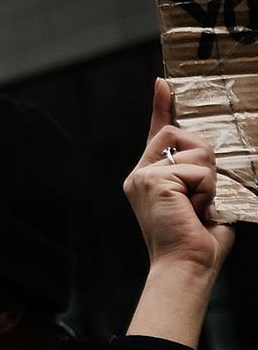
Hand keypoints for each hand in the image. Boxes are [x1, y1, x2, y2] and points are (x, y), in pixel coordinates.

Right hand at [130, 79, 234, 276]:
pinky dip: (204, 190)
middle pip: (180, 135)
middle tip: (201, 197)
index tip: (163, 83)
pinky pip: (196, 171)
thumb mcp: (200, 202)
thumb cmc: (196, 242)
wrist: (186, 265)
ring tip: (198, 208)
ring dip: (208, 180)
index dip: (161, 107)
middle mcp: (141, 173)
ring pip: (195, 153)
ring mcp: (144, 175)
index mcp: (149, 178)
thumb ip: (197, 177)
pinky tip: (193, 210)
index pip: (158, 134)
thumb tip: (206, 163)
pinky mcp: (154, 180)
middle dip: (203, 160)